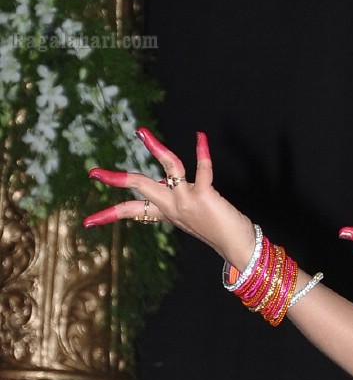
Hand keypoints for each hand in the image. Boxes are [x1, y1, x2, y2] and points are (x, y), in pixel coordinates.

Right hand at [84, 129, 254, 265]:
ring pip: (168, 170)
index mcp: (166, 212)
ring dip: (156, 149)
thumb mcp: (189, 217)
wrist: (237, 246)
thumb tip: (168, 185)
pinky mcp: (205, 196)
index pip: (131, 212)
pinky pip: (202, 169)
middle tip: (93, 172)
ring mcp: (187, 200)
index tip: (87, 222)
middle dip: (115, 179)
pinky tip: (200, 137)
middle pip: (140, 187)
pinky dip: (202, 152)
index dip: (108, 216)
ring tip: (143, 132)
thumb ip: (177, 201)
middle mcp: (173, 206)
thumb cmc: (217, 230)